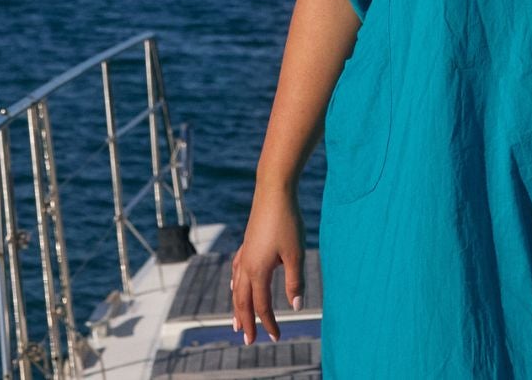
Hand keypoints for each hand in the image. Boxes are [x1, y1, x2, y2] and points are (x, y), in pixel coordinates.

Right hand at [228, 188, 305, 343]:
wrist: (274, 191)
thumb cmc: (287, 221)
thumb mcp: (296, 254)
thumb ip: (295, 282)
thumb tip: (296, 307)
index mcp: (258, 271)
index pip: (261, 305)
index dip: (269, 323)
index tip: (276, 337)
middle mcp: (246, 265)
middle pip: (243, 301)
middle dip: (246, 322)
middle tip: (247, 341)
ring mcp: (244, 254)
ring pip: (236, 288)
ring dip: (237, 307)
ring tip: (236, 322)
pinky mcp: (246, 244)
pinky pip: (236, 272)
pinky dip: (235, 285)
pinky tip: (235, 286)